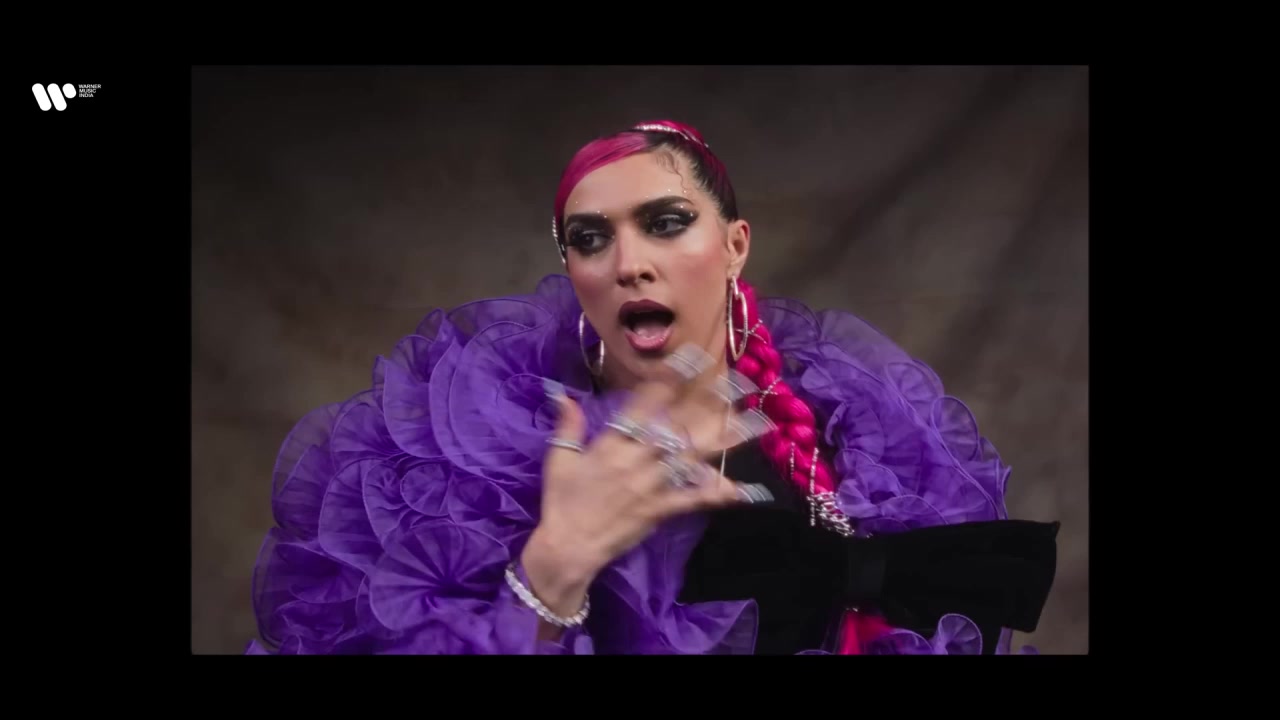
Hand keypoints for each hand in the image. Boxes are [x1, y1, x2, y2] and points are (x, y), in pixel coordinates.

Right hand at [522, 346, 773, 616]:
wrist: (568, 547)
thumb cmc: (561, 501)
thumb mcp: (559, 459)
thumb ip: (568, 425)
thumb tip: (563, 395)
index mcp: (611, 443)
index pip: (645, 403)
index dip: (670, 379)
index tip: (692, 358)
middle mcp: (636, 459)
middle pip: (678, 425)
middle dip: (709, 403)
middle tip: (739, 382)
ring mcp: (652, 485)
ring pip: (694, 458)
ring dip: (726, 440)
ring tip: (757, 424)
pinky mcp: (660, 510)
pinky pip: (693, 499)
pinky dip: (718, 494)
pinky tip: (744, 488)